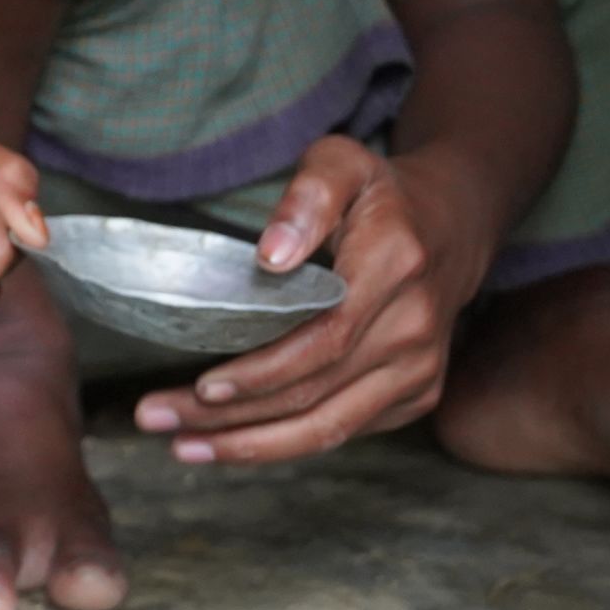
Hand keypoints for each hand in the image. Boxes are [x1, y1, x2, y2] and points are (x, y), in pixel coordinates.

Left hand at [134, 135, 491, 463]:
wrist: (454, 225)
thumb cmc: (379, 194)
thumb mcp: (342, 162)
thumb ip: (307, 198)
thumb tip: (271, 256)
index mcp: (395, 267)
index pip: (324, 338)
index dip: (263, 371)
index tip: (202, 387)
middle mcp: (415, 327)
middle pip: (314, 392)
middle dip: (230, 415)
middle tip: (155, 417)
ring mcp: (421, 368)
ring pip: (329, 427)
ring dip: (251, 445)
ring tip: (182, 446)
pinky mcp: (418, 394)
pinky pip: (344, 430)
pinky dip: (285, 443)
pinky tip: (231, 441)